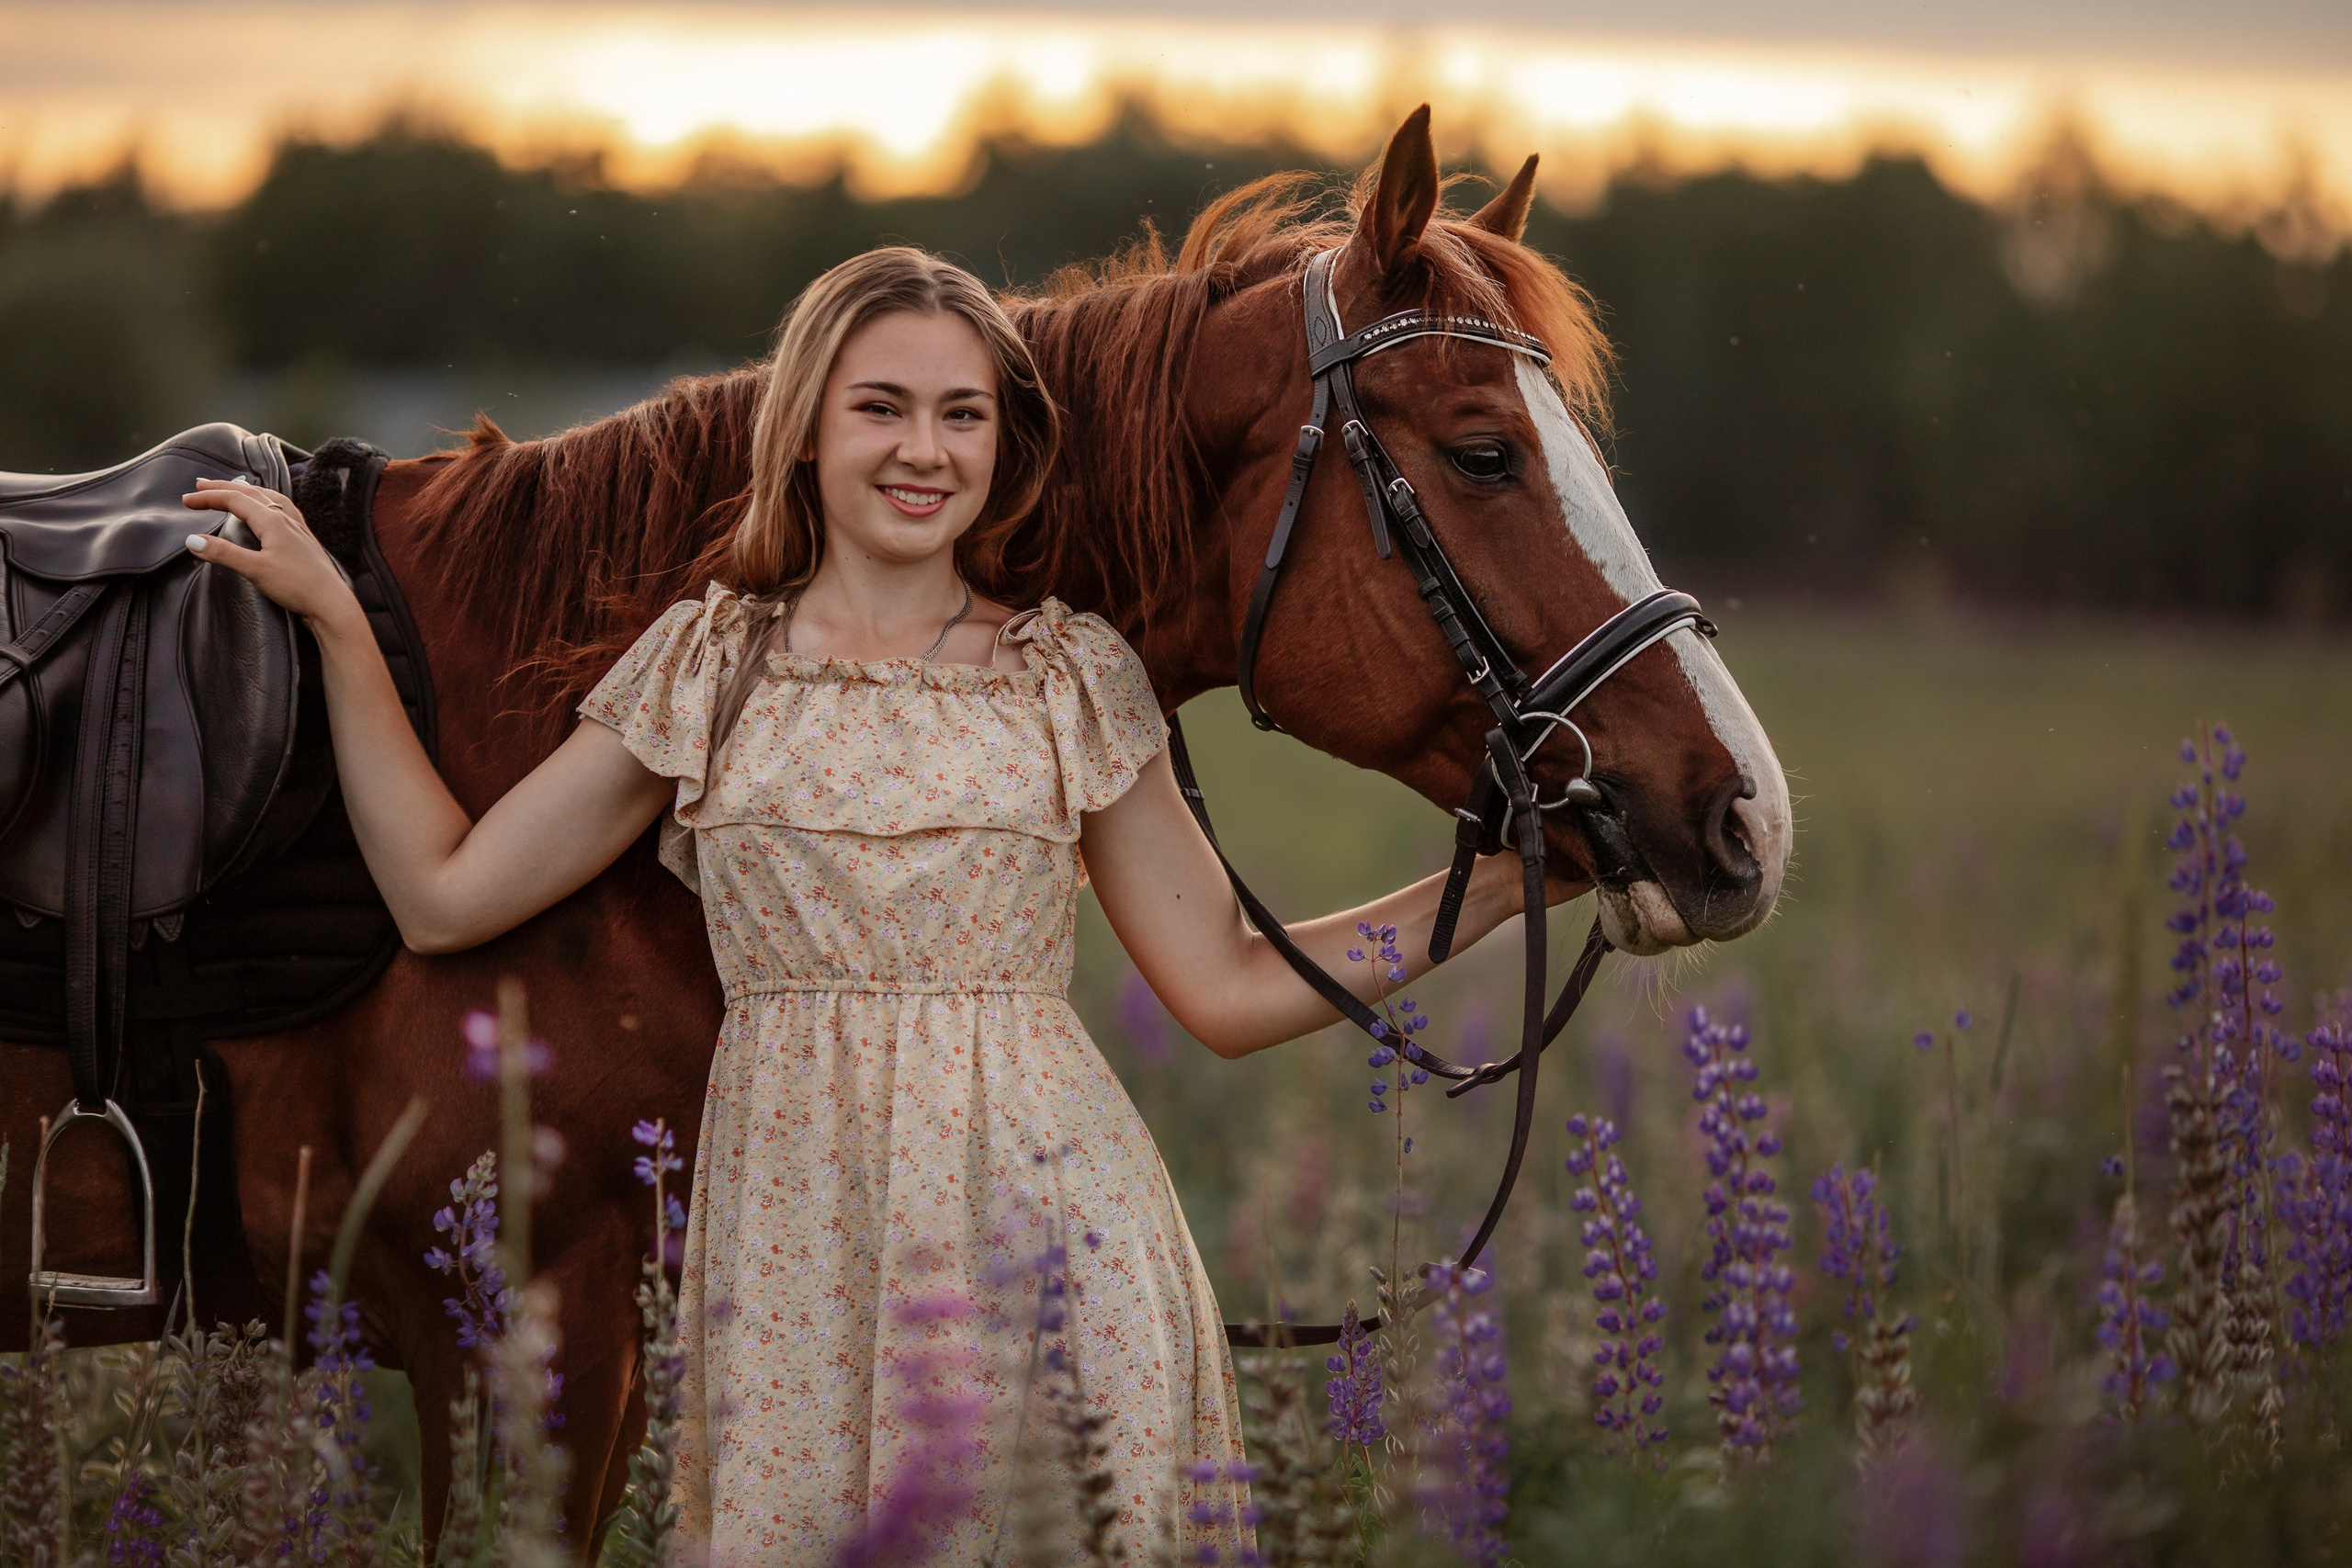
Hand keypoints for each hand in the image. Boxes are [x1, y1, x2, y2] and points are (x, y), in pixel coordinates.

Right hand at [182, 478, 360, 629]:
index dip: (208, 497)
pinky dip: (268, 501)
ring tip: (234, 488)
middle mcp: (286, 518)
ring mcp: (298, 528)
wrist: (332, 603)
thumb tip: (192, 540)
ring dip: (247, 491)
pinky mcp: (304, 540)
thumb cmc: (297, 586)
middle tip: (201, 485)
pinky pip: (283, 509)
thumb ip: (223, 553)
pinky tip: (271, 508)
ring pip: (269, 498)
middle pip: (250, 493)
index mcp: (272, 520)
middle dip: (223, 488)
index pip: (234, 500)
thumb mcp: (255, 570)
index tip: (186, 500)